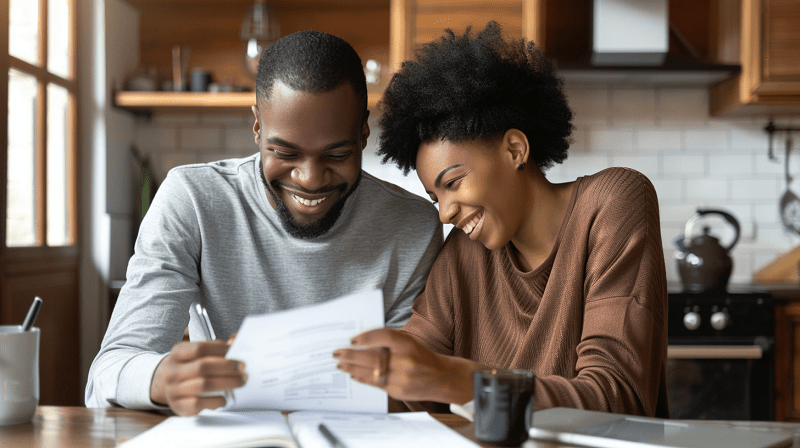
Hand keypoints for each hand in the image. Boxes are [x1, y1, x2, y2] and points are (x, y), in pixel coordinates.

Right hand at [150, 340, 246, 415]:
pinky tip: (224, 398)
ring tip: (240, 381)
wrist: (167, 386)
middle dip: (227, 367)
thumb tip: (236, 339)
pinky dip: (215, 400)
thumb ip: (216, 348)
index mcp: (178, 352)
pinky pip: (199, 403)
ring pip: (203, 385)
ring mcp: (174, 389)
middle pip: (203, 367)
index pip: (200, 348)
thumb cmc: (189, 367)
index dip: (220, 350)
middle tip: (242, 369)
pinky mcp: (179, 405)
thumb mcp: (198, 354)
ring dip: (227, 383)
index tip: (236, 353)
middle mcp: (173, 370)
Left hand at [333, 329, 477, 403]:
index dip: (366, 337)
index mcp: (407, 344)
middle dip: (351, 355)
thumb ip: (387, 341)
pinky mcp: (397, 390)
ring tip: (340, 364)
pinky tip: (353, 374)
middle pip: (372, 356)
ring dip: (352, 368)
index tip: (352, 340)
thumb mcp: (408, 342)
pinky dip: (362, 378)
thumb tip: (360, 343)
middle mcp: (404, 360)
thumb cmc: (420, 356)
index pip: (383, 336)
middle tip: (336, 353)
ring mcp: (401, 377)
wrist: (441, 378)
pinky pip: (375, 383)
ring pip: (370, 372)